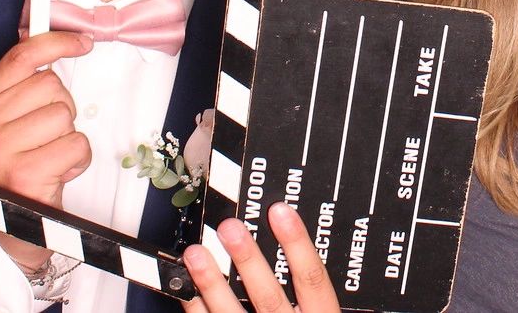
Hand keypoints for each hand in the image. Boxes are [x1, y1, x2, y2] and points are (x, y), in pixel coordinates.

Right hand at [0, 31, 92, 270]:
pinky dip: (78, 158)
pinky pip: (76, 144)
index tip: (83, 42)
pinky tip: (58, 172)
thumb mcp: (11, 121)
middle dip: (62, 106)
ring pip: (64, 114)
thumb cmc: (20, 164)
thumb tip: (57, 40)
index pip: (20, 57)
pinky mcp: (24, 174)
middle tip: (48, 135)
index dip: (56, 42)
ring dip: (69, 135)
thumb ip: (25, 85)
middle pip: (50, 85)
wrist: (15, 223)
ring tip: (51, 155)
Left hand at [180, 203, 340, 312]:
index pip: (312, 280)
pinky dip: (196, 310)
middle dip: (247, 260)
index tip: (281, 213)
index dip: (297, 244)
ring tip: (195, 254)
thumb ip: (321, 305)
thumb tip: (331, 277)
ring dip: (211, 283)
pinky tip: (187, 291)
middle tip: (229, 228)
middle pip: (267, 295)